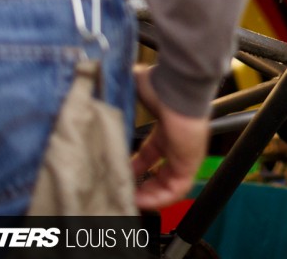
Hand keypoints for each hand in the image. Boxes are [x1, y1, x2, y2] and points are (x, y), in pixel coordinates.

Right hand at [130, 64, 209, 209]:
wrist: (177, 85)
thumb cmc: (159, 84)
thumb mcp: (133, 94)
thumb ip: (118, 99)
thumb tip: (96, 91)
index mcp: (166, 129)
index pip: (151, 154)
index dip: (136, 167)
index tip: (120, 173)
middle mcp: (177, 143)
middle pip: (161, 172)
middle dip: (143, 186)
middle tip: (125, 193)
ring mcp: (185, 153)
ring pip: (169, 184)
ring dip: (149, 196)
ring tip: (131, 202)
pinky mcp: (190, 162)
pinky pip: (176, 189)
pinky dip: (159, 198)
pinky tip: (142, 201)